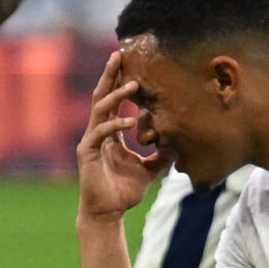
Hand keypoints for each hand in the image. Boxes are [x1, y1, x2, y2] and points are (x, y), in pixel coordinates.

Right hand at [76, 49, 166, 221]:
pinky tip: (130, 121)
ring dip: (115, 94)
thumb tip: (180, 142)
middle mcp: (97, 132)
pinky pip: (101, 133)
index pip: (113, 101)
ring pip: (100, 109)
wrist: (108, 213)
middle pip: (102, 95)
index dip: (119, 82)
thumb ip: (162, 154)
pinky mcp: (88, 153)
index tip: (132, 64)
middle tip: (120, 54)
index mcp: (109, 133)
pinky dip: (115, 125)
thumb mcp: (150, 169)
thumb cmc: (124, 192)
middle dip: (110, 74)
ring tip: (132, 83)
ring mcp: (91, 141)